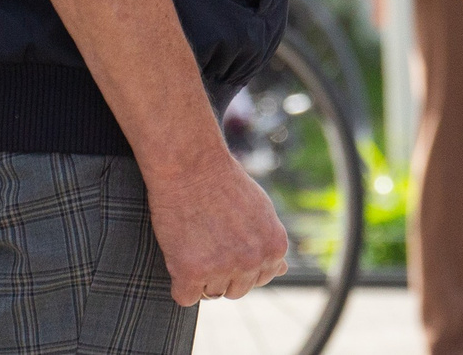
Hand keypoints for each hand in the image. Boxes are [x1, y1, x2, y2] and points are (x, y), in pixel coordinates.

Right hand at [144, 146, 289, 304]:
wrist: (191, 165)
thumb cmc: (223, 183)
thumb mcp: (260, 209)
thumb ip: (269, 243)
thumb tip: (282, 270)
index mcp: (274, 247)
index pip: (261, 278)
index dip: (241, 262)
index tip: (227, 241)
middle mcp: (253, 261)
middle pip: (236, 290)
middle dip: (222, 272)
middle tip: (208, 239)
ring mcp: (223, 268)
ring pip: (210, 293)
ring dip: (200, 276)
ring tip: (195, 240)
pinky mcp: (191, 272)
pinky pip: (185, 297)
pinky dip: (179, 283)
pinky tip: (180, 253)